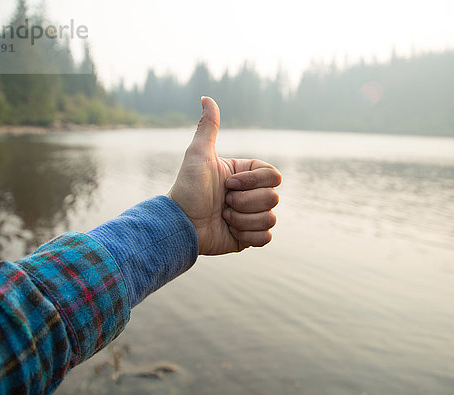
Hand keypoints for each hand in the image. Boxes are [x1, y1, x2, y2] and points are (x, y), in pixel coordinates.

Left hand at [168, 97, 281, 254]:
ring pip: (270, 218)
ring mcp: (251, 217)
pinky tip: (230, 231)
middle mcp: (251, 195)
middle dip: (245, 202)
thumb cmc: (187, 189)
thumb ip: (208, 126)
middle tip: (223, 203)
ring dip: (243, 219)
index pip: (273, 175)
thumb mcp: (198, 155)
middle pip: (273, 198)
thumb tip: (206, 97)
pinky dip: (248, 236)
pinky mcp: (249, 238)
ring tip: (223, 217)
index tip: (228, 184)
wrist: (180, 225)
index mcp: (245, 175)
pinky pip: (266, 238)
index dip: (253, 182)